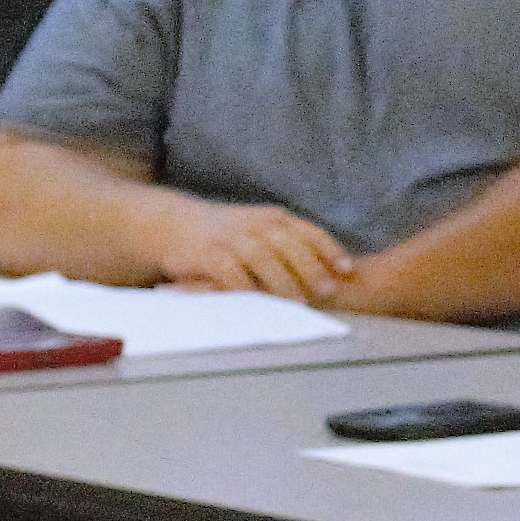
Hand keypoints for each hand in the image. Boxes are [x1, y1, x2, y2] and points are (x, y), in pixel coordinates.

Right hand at [156, 199, 356, 300]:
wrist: (172, 223)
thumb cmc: (223, 233)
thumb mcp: (258, 229)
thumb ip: (286, 243)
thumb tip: (326, 267)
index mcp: (271, 218)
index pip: (307, 231)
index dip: (329, 249)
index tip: (347, 268)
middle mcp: (253, 224)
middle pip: (288, 243)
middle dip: (311, 267)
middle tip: (329, 289)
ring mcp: (230, 237)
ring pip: (262, 257)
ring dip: (282, 280)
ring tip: (300, 302)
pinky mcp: (207, 253)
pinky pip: (229, 270)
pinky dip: (244, 286)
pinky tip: (257, 302)